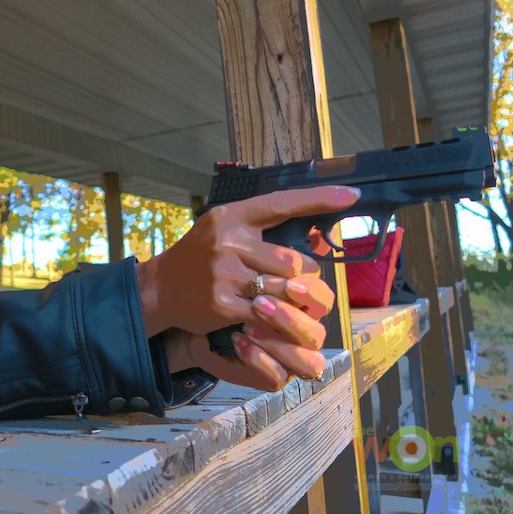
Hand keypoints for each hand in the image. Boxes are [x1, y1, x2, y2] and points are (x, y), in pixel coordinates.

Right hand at [137, 185, 358, 337]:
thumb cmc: (200, 257)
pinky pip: (268, 312)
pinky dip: (275, 317)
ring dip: (292, 297)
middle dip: (301, 274)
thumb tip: (318, 234)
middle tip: (294, 282)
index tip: (352, 195)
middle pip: (292, 259)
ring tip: (284, 298)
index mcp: (232, 217)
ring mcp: (225, 273)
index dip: (319, 199)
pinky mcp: (224, 303)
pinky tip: (267, 316)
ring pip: (285, 287)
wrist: (160, 288)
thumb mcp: (224, 231)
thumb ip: (263, 230)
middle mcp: (228, 241)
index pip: (281, 203)